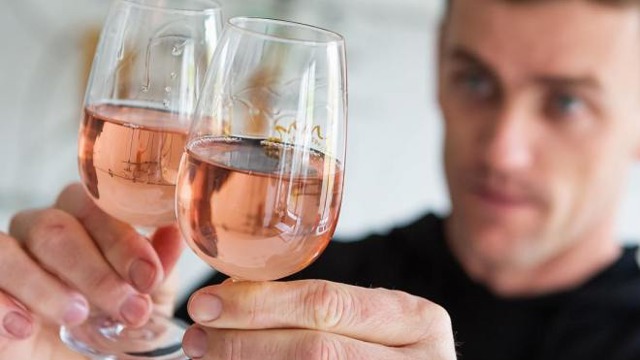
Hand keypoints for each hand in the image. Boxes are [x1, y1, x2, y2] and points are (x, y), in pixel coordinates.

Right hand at [0, 183, 183, 358]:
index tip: (148, 277)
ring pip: (9, 249)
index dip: (123, 240)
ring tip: (78, 316)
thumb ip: (160, 263)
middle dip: (96, 271)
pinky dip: (2, 303)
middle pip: (56, 228)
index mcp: (86, 220)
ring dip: (47, 285)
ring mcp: (8, 257)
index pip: (96, 206)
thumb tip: (179, 229)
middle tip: (129, 309)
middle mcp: (42, 230)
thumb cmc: (119, 323)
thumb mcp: (150, 297)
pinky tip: (25, 328)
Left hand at [183, 280, 455, 358]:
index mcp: (416, 320)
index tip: (208, 302)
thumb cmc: (380, 353)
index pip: (327, 304)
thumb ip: (320, 310)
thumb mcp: (368, 323)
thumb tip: (232, 296)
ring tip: (204, 354)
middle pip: (315, 349)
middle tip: (196, 336)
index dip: (260, 303)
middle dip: (244, 340)